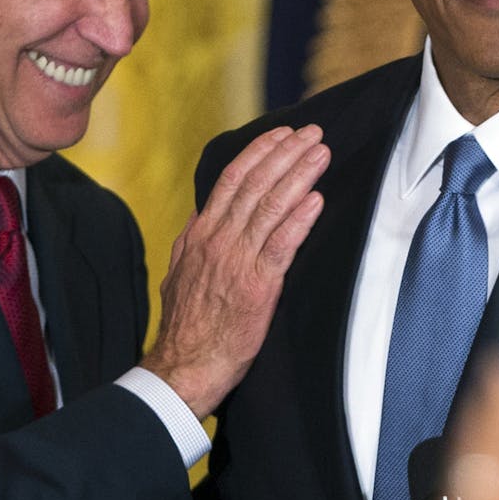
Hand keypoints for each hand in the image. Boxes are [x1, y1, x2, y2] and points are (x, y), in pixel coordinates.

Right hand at [141, 125, 328, 418]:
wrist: (185, 366)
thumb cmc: (187, 325)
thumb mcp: (177, 274)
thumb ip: (190, 242)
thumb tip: (199, 214)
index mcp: (200, 234)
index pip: (231, 179)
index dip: (260, 152)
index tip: (281, 134)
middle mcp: (218, 240)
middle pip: (256, 184)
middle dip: (287, 153)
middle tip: (313, 133)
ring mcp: (237, 261)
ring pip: (271, 206)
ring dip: (299, 175)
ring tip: (321, 154)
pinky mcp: (257, 286)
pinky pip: (281, 245)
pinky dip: (300, 219)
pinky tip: (316, 200)